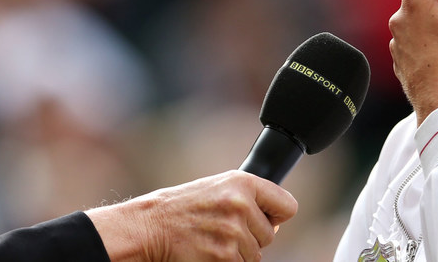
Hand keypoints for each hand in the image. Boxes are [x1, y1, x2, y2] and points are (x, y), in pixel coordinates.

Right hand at [85, 170, 297, 261]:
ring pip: (255, 255)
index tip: (268, 217)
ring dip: (236, 252)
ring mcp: (233, 233)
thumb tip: (276, 220)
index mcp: (242, 183)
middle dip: (250, 236)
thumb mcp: (216, 188)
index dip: (277, 214)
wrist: (149, 227)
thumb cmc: (180, 208)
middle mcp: (240, 205)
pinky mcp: (224, 256)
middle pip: (269, 235)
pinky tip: (207, 250)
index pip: (287, 205)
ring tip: (211, 238)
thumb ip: (247, 198)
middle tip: (221, 228)